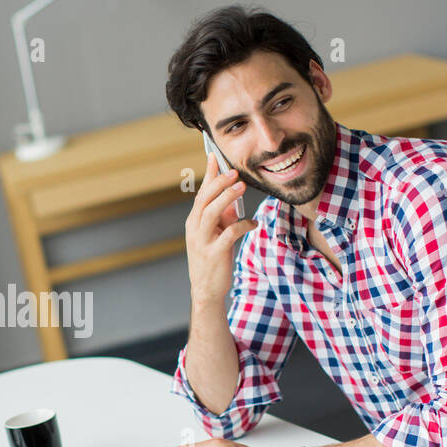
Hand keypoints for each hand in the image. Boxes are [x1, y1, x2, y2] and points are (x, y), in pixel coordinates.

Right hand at [186, 152, 256, 305]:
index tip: (214, 156)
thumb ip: (223, 216)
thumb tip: (234, 198)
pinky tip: (253, 224)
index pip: (200, 193)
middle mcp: (194, 228)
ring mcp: (202, 241)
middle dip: (219, 183)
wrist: (206, 290)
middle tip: (234, 172)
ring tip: (241, 187)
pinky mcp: (214, 253)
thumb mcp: (215, 234)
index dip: (208, 174)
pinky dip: (242, 226)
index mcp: (194, 221)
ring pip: (212, 213)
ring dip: (227, 197)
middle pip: (204, 199)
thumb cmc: (212, 259)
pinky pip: (229, 234)